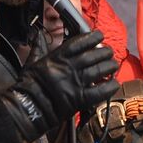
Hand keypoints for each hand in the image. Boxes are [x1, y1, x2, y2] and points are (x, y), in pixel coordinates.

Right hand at [4, 30, 118, 140]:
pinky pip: (101, 91)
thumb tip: (39, 35)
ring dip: (110, 67)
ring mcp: (76, 83)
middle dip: (105, 52)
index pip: (79, 43)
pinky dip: (110, 87)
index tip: (99, 35)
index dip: (92, 37)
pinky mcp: (81, 98)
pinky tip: (113, 83)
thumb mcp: (32, 62)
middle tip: (108, 52)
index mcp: (58, 58)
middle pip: (94, 55)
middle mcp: (69, 68)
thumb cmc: (28, 85)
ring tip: (113, 65)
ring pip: (100, 70)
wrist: (29, 107)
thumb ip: (38, 47)